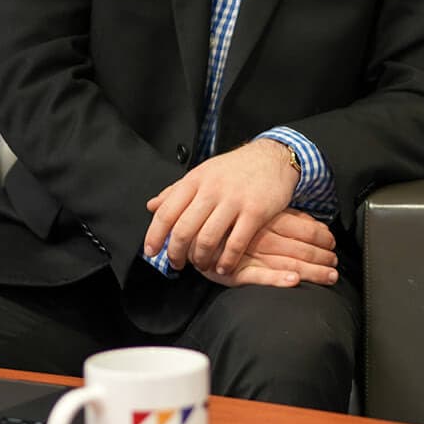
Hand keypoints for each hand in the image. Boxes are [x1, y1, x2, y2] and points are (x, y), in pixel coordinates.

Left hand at [142, 138, 298, 275]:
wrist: (272, 157)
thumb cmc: (236, 168)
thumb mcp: (203, 173)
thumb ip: (176, 191)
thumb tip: (152, 206)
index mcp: (195, 181)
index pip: (166, 212)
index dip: (155, 235)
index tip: (151, 251)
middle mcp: (212, 190)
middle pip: (184, 230)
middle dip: (176, 253)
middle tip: (177, 263)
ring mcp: (234, 201)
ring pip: (208, 239)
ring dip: (201, 259)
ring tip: (202, 265)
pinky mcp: (255, 212)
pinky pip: (236, 243)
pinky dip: (227, 260)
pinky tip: (224, 266)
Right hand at [192, 210, 341, 287]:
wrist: (186, 227)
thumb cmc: (224, 218)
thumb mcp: (254, 209)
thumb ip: (283, 216)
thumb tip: (313, 222)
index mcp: (264, 217)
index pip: (302, 226)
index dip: (321, 235)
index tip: (332, 242)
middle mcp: (259, 235)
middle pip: (299, 246)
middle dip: (321, 257)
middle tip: (335, 264)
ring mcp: (247, 254)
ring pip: (285, 262)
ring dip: (311, 271)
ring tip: (329, 276)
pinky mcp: (233, 272)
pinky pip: (258, 276)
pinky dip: (276, 278)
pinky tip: (292, 281)